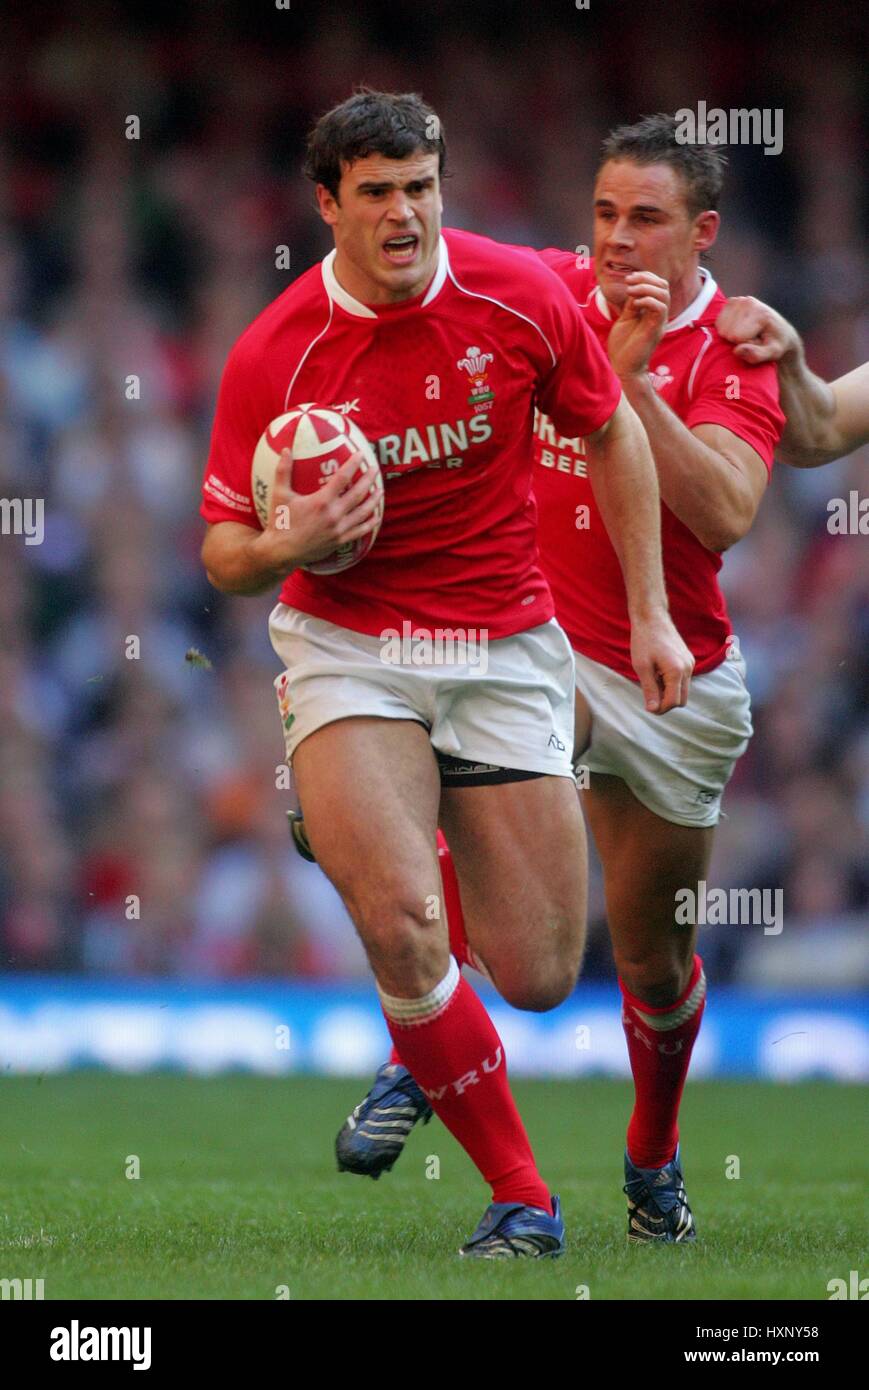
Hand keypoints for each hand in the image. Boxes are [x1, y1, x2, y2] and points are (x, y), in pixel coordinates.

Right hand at [257, 449, 381, 572]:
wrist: (282, 552)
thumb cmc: (280, 522)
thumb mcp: (279, 495)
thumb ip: (283, 471)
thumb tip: (286, 449)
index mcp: (321, 501)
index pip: (342, 478)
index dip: (353, 464)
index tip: (361, 455)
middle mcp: (334, 515)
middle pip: (358, 494)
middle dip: (369, 480)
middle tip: (375, 469)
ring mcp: (339, 529)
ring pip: (363, 513)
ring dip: (374, 501)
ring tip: (380, 491)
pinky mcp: (340, 541)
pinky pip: (360, 531)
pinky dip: (369, 523)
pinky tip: (375, 517)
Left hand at [607, 272, 669, 377]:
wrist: (623, 366)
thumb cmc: (623, 344)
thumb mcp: (626, 318)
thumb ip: (632, 304)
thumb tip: (634, 287)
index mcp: (653, 311)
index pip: (659, 286)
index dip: (646, 277)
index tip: (629, 279)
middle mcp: (659, 315)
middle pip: (663, 287)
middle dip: (646, 279)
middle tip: (629, 282)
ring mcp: (659, 322)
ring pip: (664, 295)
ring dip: (646, 288)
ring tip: (631, 291)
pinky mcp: (656, 330)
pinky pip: (660, 309)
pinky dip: (648, 301)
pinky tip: (634, 304)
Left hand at [630, 610, 694, 713]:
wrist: (652, 617)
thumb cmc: (644, 640)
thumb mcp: (642, 667)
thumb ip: (650, 689)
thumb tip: (653, 709)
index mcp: (677, 671)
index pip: (673, 702)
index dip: (660, 709)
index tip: (647, 707)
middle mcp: (688, 668)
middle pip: (682, 700)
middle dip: (666, 703)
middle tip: (649, 698)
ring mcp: (690, 663)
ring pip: (683, 690)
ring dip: (669, 692)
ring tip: (652, 681)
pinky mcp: (688, 659)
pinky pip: (683, 679)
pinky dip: (672, 683)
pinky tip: (658, 674)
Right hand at [715, 296, 800, 363]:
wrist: (779, 331)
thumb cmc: (776, 344)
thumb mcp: (772, 353)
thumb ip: (757, 355)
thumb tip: (736, 351)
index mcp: (760, 312)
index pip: (736, 337)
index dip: (744, 345)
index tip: (757, 342)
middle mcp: (748, 302)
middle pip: (727, 332)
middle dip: (737, 340)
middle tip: (752, 338)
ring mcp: (738, 300)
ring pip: (721, 328)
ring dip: (731, 335)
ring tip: (747, 333)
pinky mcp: (730, 302)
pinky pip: (718, 324)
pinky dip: (726, 329)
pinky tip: (739, 328)